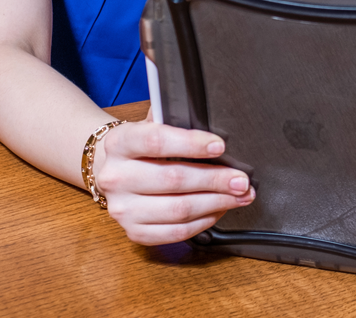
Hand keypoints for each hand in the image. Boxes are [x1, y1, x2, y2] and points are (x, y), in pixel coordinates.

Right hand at [93, 121, 255, 244]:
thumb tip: (215, 129)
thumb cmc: (142, 148)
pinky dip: (204, 221)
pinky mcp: (135, 232)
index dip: (191, 144)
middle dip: (215, 179)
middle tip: (241, 179)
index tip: (220, 146)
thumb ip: (176, 123)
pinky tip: (219, 209)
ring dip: (216, 202)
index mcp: (119, 143)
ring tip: (239, 196)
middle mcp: (116, 177)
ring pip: (178, 209)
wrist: (114, 172)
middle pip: (173, 179)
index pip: (156, 141)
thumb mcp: (151, 126)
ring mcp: (123, 209)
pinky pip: (177, 232)